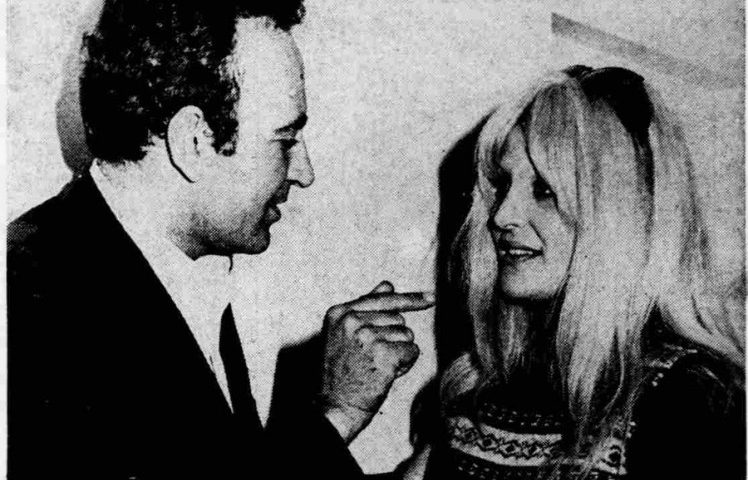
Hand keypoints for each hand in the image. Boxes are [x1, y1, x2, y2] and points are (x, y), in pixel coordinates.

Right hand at [319, 281, 433, 442]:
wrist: (335, 407)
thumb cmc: (341, 372)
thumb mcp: (344, 333)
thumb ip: (366, 308)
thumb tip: (387, 285)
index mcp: (340, 312)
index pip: (383, 299)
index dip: (411, 299)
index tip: (432, 297)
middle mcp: (352, 320)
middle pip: (398, 319)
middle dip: (393, 339)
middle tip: (371, 359)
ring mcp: (367, 336)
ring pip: (406, 336)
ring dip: (398, 353)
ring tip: (375, 367)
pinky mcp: (383, 354)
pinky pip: (412, 351)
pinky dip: (405, 364)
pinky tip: (385, 374)